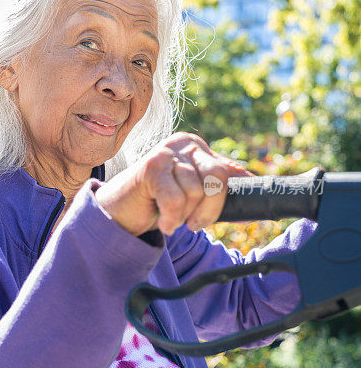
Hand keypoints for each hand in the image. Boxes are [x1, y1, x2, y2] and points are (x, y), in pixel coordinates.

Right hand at [95, 132, 253, 235]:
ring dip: (184, 216)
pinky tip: (163, 222)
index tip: (231, 218)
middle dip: (210, 209)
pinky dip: (172, 217)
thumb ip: (215, 184)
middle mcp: (183, 144)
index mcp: (196, 147)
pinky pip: (176, 199)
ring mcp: (166, 153)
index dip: (228, 197)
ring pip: (197, 190)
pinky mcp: (151, 167)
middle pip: (218, 177)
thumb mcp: (190, 192)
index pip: (227, 171)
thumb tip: (251, 179)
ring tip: (170, 218)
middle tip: (194, 224)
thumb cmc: (155, 202)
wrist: (117, 212)